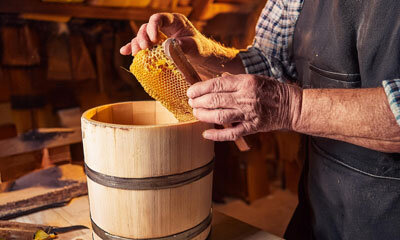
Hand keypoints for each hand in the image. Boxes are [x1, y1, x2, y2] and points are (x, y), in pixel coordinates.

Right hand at [119, 13, 241, 76]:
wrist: (204, 58)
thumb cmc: (202, 50)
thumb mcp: (195, 47)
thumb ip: (183, 45)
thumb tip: (168, 45)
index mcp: (175, 21)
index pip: (159, 19)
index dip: (153, 27)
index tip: (153, 40)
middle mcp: (165, 26)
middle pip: (147, 27)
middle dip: (142, 37)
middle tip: (143, 49)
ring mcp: (160, 36)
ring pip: (143, 36)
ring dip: (136, 43)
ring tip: (135, 53)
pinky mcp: (157, 46)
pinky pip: (143, 45)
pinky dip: (134, 48)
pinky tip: (124, 52)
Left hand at [187, 73, 301, 140]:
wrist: (291, 106)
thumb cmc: (271, 90)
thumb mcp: (254, 78)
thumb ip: (234, 81)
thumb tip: (215, 83)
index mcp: (245, 82)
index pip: (216, 84)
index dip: (200, 88)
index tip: (190, 92)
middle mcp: (245, 97)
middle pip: (215, 100)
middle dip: (199, 102)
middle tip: (191, 103)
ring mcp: (248, 113)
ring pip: (220, 116)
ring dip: (204, 116)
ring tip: (196, 114)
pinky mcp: (252, 127)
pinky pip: (232, 133)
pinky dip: (217, 135)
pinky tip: (206, 133)